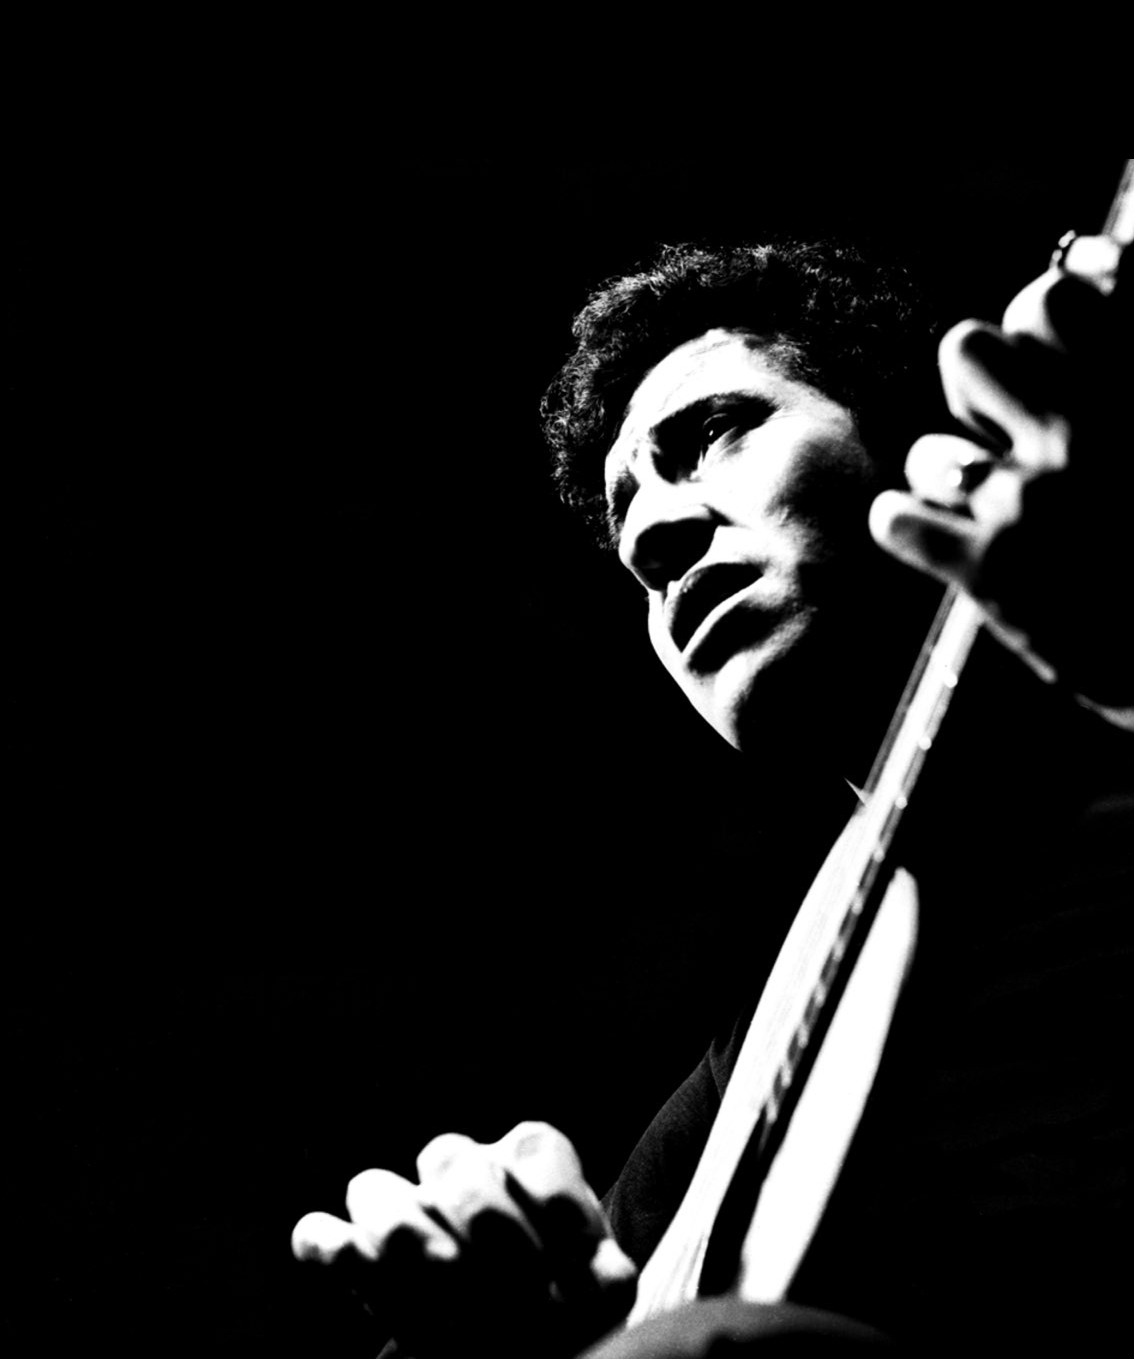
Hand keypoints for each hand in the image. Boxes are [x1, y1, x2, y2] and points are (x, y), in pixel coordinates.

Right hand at [292, 1121, 636, 1357]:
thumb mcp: (597, 1296)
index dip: (559, 1203)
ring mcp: (403, 1214)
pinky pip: (318, 1235)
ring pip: (373, 1188)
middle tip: (518, 1289)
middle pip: (450, 1161)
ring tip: (444, 1276)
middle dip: (488, 1223)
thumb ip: (603, 1280)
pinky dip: (329, 1245)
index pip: (534, 1150)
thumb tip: (609, 1276)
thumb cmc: (563, 1310)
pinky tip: (349, 1259)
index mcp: (524, 1162)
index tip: (585, 1263)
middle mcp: (461, 1174)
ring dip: (404, 1230)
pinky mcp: (356, 1262)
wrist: (519, 1342)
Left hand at [869, 237, 1133, 714]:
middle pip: (964, 351)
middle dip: (975, 388)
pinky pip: (896, 521)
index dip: (1036, 322)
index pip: (1054, 298)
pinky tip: (926, 534)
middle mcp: (1086, 429)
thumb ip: (1133, 360)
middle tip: (1005, 425)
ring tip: (982, 499)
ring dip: (948, 473)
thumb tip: (1090, 261)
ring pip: (930, 448)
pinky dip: (905, 526)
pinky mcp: (991, 570)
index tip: (1046, 351)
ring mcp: (1032, 498)